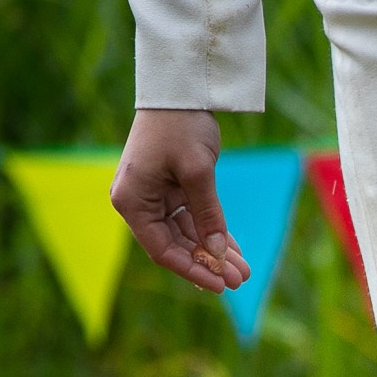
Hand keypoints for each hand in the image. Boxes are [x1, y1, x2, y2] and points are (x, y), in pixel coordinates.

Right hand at [111, 109, 251, 292]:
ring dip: (215, 252)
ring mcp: (156, 197)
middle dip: (209, 263)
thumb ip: (208, 215)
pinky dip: (214, 234)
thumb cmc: (180, 127)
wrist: (180, 91)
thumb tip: (219, 254)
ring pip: (188, 235)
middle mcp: (139, 202)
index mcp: (132, 200)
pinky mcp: (173, 190)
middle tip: (241, 281)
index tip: (220, 285)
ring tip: (245, 271)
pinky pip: (194, 220)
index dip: (192, 269)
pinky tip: (235, 252)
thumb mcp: (198, 172)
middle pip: (175, 245)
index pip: (161, 249)